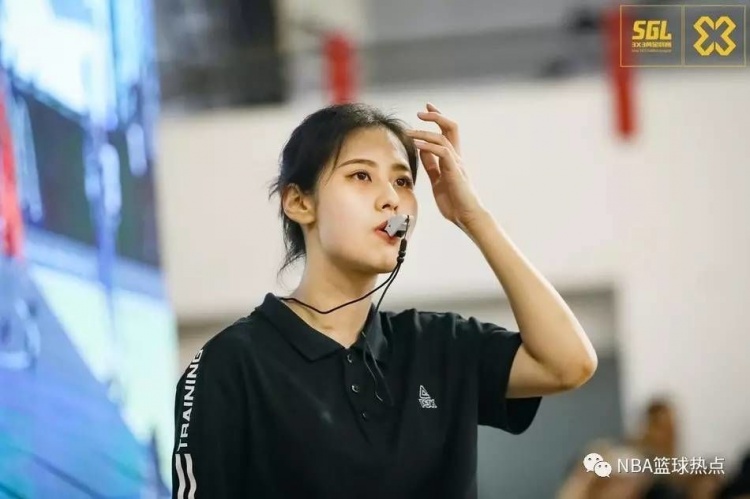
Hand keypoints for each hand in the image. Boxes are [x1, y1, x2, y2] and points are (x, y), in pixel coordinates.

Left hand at [407, 103, 485, 229]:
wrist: (467, 217)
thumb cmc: (454, 203)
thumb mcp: (437, 180)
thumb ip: (430, 164)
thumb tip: (421, 150)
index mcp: (452, 159)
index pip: (446, 132)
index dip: (437, 119)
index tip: (426, 109)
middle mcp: (456, 157)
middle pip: (450, 127)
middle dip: (436, 116)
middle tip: (421, 111)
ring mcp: (457, 163)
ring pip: (443, 138)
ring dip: (424, 132)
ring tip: (409, 132)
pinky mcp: (455, 171)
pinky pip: (442, 152)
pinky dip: (428, 146)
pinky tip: (416, 145)